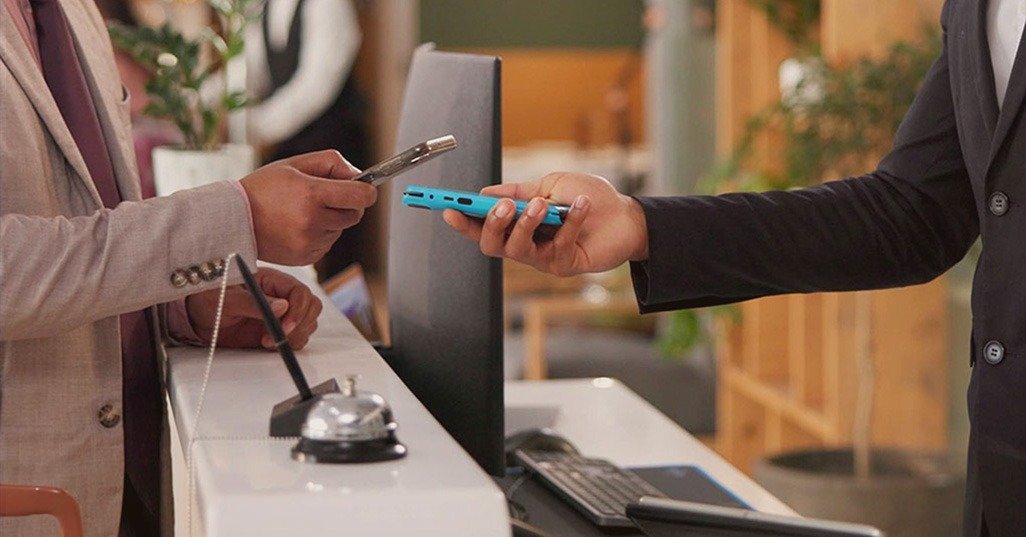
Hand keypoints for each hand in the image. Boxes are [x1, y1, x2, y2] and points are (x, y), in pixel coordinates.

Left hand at [186, 268, 322, 350]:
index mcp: (272, 281)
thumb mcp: (226, 300)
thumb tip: (283, 306)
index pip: (300, 292)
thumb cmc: (209, 299)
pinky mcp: (278, 330)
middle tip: (277, 337)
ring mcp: (282, 313)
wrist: (198, 316)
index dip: (297, 310)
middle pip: (311, 307)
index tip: (283, 327)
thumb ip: (253, 303)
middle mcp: (282, 295)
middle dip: (299, 325)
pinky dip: (290, 344)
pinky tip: (269, 344)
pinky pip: (297, 337)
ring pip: (308, 323)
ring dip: (294, 336)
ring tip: (267, 341)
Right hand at [240, 150, 376, 264]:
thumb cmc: (263, 188)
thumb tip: (359, 176)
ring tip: (302, 212)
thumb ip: (332, 163)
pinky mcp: (305, 258)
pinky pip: (327, 244)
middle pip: (355, 214)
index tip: (364, 188)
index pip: (361, 196)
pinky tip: (298, 226)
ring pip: (340, 229)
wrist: (233, 220)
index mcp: (312, 194)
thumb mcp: (295, 163)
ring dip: (331, 220)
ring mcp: (309, 242)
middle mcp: (312, 221)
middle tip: (325, 197)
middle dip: (347, 204)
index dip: (367, 191)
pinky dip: (320, 234)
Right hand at [443, 172, 647, 276]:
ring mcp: (543, 257)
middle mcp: (525, 244)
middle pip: (492, 245)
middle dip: (492, 225)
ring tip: (544, 205)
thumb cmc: (589, 198)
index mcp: (517, 224)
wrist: (626, 216)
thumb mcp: (550, 184)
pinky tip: (581, 205)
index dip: (462, 222)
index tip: (448, 208)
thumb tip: (485, 193)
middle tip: (503, 207)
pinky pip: (559, 245)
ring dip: (527, 224)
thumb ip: (519, 190)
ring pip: (518, 249)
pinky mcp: (564, 265)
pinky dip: (570, 221)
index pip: (482, 227)